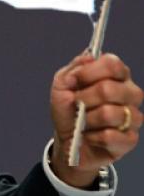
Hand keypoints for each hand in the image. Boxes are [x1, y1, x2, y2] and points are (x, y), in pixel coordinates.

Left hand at [49, 51, 142, 187]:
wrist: (67, 138)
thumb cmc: (68, 109)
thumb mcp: (62, 84)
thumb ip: (74, 68)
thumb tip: (88, 57)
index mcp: (114, 75)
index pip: (113, 64)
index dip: (90, 72)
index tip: (75, 80)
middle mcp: (128, 93)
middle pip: (110, 89)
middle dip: (84, 98)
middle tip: (76, 103)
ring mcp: (132, 116)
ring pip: (110, 114)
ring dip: (87, 119)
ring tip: (82, 121)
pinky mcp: (130, 139)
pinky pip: (111, 136)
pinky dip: (93, 136)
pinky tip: (89, 135)